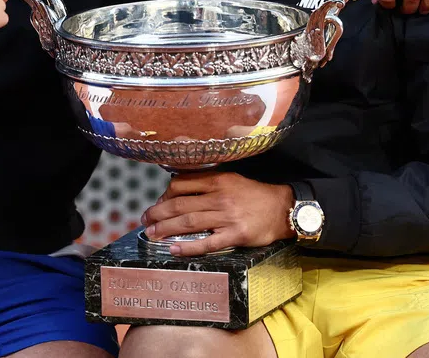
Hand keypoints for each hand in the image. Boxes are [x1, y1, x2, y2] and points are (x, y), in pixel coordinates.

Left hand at [139, 172, 294, 255]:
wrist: (283, 208)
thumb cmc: (254, 194)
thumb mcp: (231, 179)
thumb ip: (207, 181)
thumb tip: (178, 188)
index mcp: (218, 180)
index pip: (181, 184)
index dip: (164, 195)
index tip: (157, 204)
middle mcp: (220, 197)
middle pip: (180, 205)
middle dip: (158, 213)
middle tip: (145, 221)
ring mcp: (227, 217)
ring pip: (189, 223)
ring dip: (166, 229)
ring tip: (152, 235)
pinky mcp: (236, 235)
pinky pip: (207, 243)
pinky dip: (188, 247)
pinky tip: (174, 249)